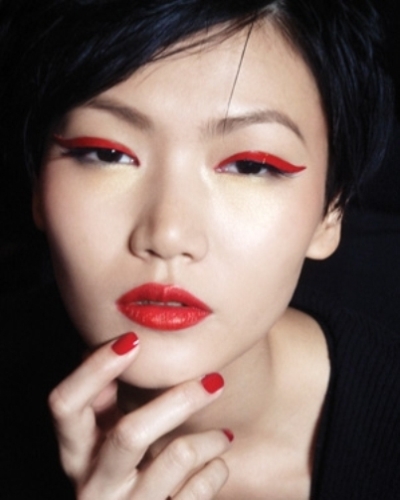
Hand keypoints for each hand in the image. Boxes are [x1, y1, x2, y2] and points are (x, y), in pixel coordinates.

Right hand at [48, 332, 231, 498]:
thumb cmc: (119, 468)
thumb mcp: (101, 435)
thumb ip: (104, 395)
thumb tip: (122, 343)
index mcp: (75, 451)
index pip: (65, 405)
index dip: (94, 369)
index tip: (133, 339)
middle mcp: (91, 484)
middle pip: (129, 434)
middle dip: (177, 401)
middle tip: (215, 380)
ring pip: (175, 460)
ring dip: (209, 440)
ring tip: (225, 434)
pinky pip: (196, 494)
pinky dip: (215, 472)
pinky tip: (217, 464)